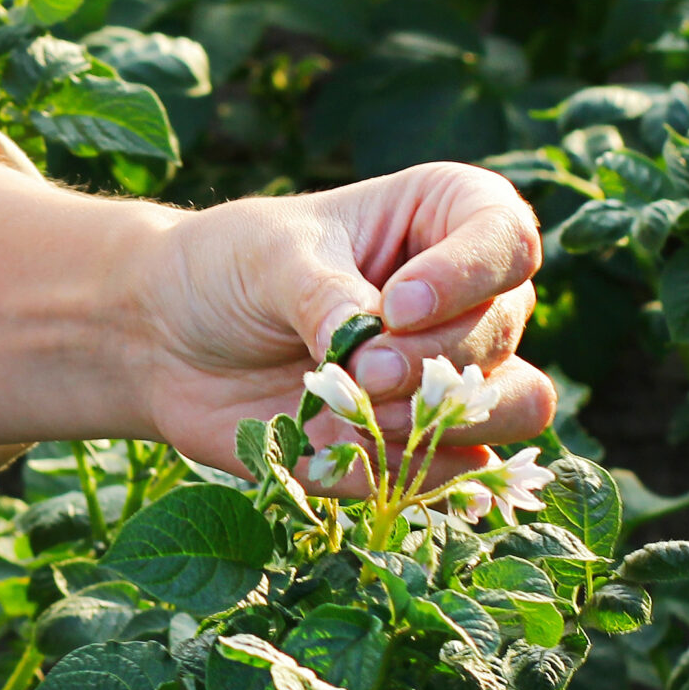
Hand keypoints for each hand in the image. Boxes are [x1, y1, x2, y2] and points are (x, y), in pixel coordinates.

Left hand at [141, 162, 554, 488]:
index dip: (468, 278)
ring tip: (362, 411)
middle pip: (505, 332)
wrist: (167, 341)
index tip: (395, 304)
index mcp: (443, 220)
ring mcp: (448, 374)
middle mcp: (464, 298)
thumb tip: (377, 355)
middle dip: (434, 360)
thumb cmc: (226, 270)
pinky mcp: (419, 441)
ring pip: (522, 404)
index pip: (510, 242)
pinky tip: (347, 450)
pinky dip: (411, 466)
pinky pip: (459, 469)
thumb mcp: (271, 259)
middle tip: (365, 369)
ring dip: (447, 418)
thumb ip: (329, 300)